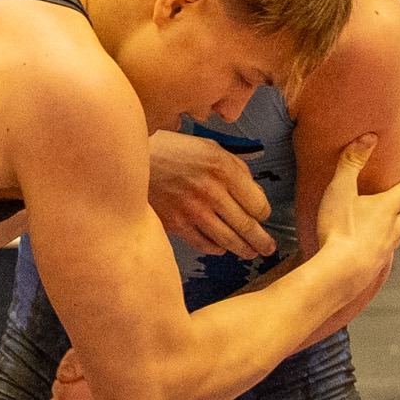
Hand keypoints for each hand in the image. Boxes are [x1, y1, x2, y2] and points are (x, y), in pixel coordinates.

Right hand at [146, 130, 274, 257]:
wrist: (132, 160)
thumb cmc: (172, 149)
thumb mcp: (208, 147)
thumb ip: (234, 167)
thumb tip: (252, 191)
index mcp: (224, 169)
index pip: (257, 203)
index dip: (264, 214)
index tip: (262, 217)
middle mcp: (211, 191)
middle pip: (246, 226)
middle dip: (261, 240)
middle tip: (268, 248)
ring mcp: (193, 210)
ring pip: (227, 239)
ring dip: (242, 249)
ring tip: (249, 252)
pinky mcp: (176, 224)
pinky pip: (203, 244)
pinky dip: (215, 249)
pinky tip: (221, 248)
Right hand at [315, 133, 399, 286]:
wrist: (339, 272)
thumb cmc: (339, 229)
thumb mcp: (340, 189)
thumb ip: (352, 162)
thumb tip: (369, 137)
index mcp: (387, 207)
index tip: (399, 176)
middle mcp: (393, 228)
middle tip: (397, 198)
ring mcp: (386, 249)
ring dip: (395, 225)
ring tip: (380, 222)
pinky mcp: (376, 266)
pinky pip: (385, 253)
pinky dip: (380, 245)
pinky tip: (366, 246)